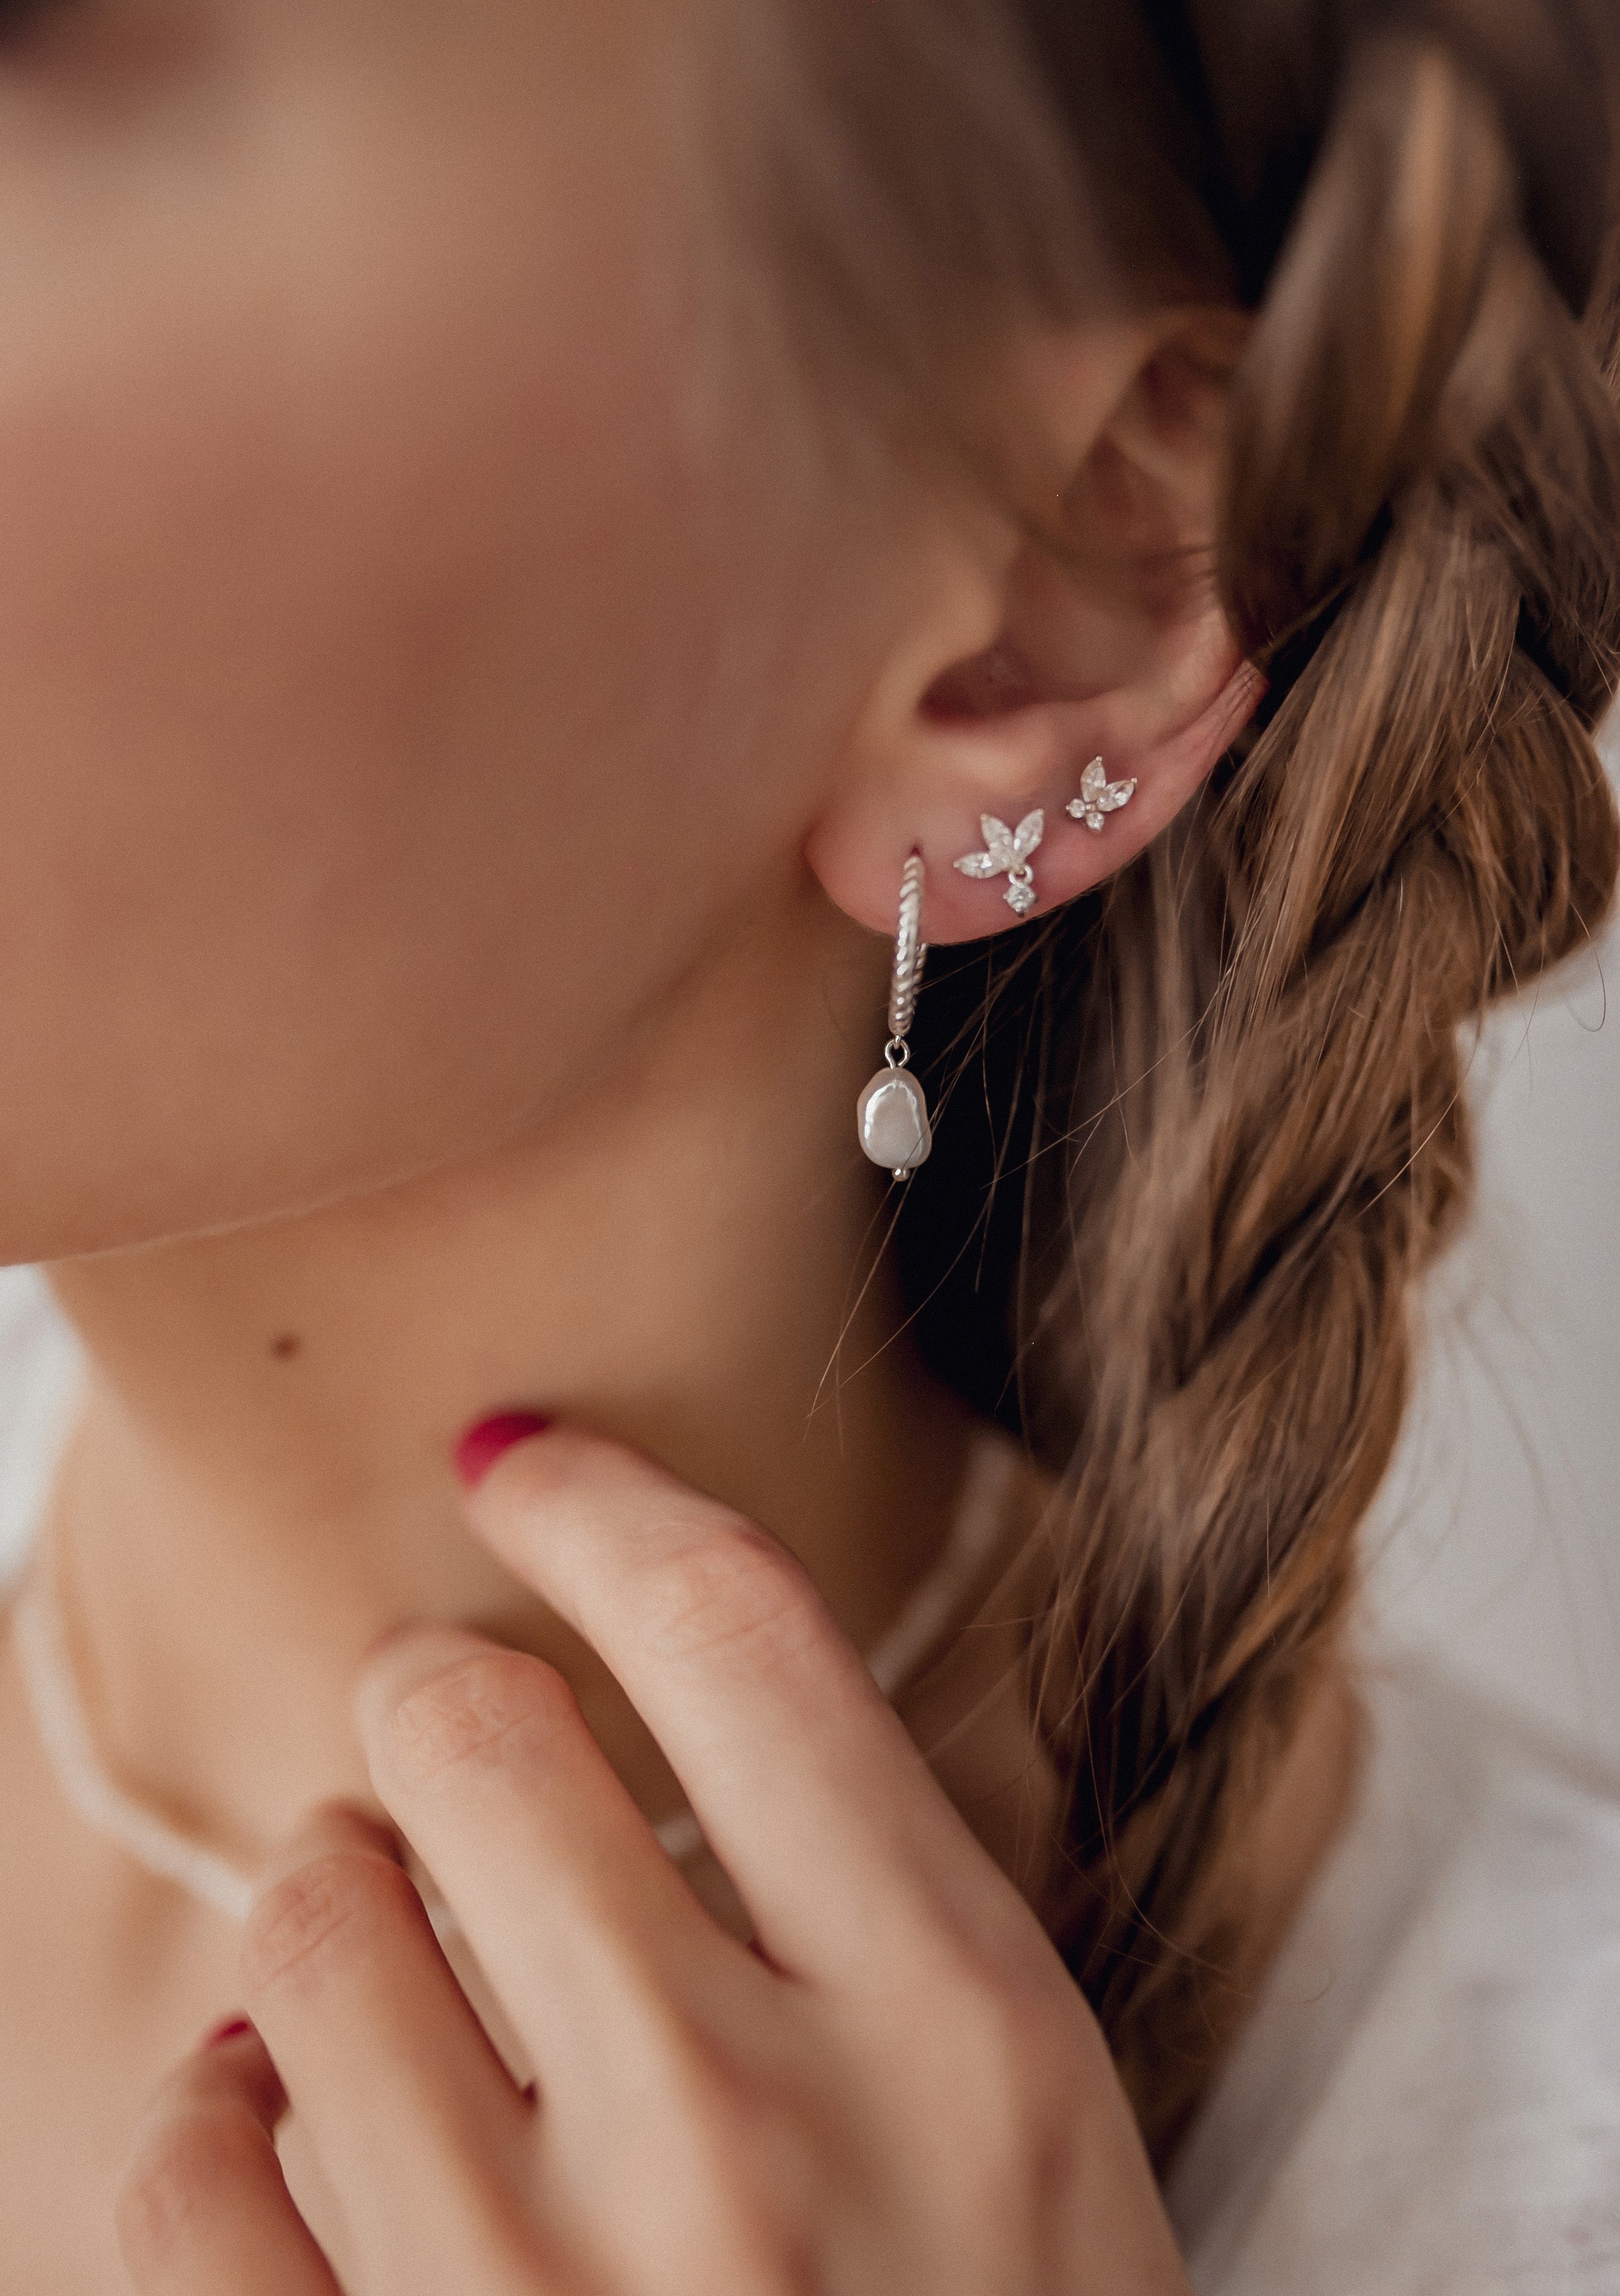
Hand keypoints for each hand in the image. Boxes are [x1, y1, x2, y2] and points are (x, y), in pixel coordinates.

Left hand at [117, 1429, 1190, 2294]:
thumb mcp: (1020, 2132)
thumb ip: (854, 1913)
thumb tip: (591, 1718)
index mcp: (954, 2029)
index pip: (738, 1632)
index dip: (601, 1500)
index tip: (523, 1462)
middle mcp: (752, 2133)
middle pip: (474, 1727)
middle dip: (443, 1714)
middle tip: (466, 1773)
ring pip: (308, 1913)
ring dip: (332, 1911)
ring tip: (394, 1982)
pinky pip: (185, 2162)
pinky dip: (213, 2118)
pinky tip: (289, 2138)